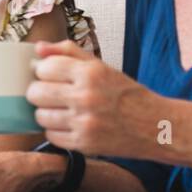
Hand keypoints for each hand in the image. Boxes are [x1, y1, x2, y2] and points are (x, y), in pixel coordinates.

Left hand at [28, 40, 164, 157]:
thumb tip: (39, 47)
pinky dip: (56, 131)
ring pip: (40, 116)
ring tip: (61, 110)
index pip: (45, 67)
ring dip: (46, 113)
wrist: (155, 126)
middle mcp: (86, 97)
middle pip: (36, 93)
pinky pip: (50, 136)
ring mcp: (84, 122)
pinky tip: (69, 125)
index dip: (43, 71)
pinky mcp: (84, 144)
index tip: (50, 75)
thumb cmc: (125, 94)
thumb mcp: (102, 67)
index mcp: (91, 73)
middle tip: (51, 94)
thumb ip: (69, 52)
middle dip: (39, 92)